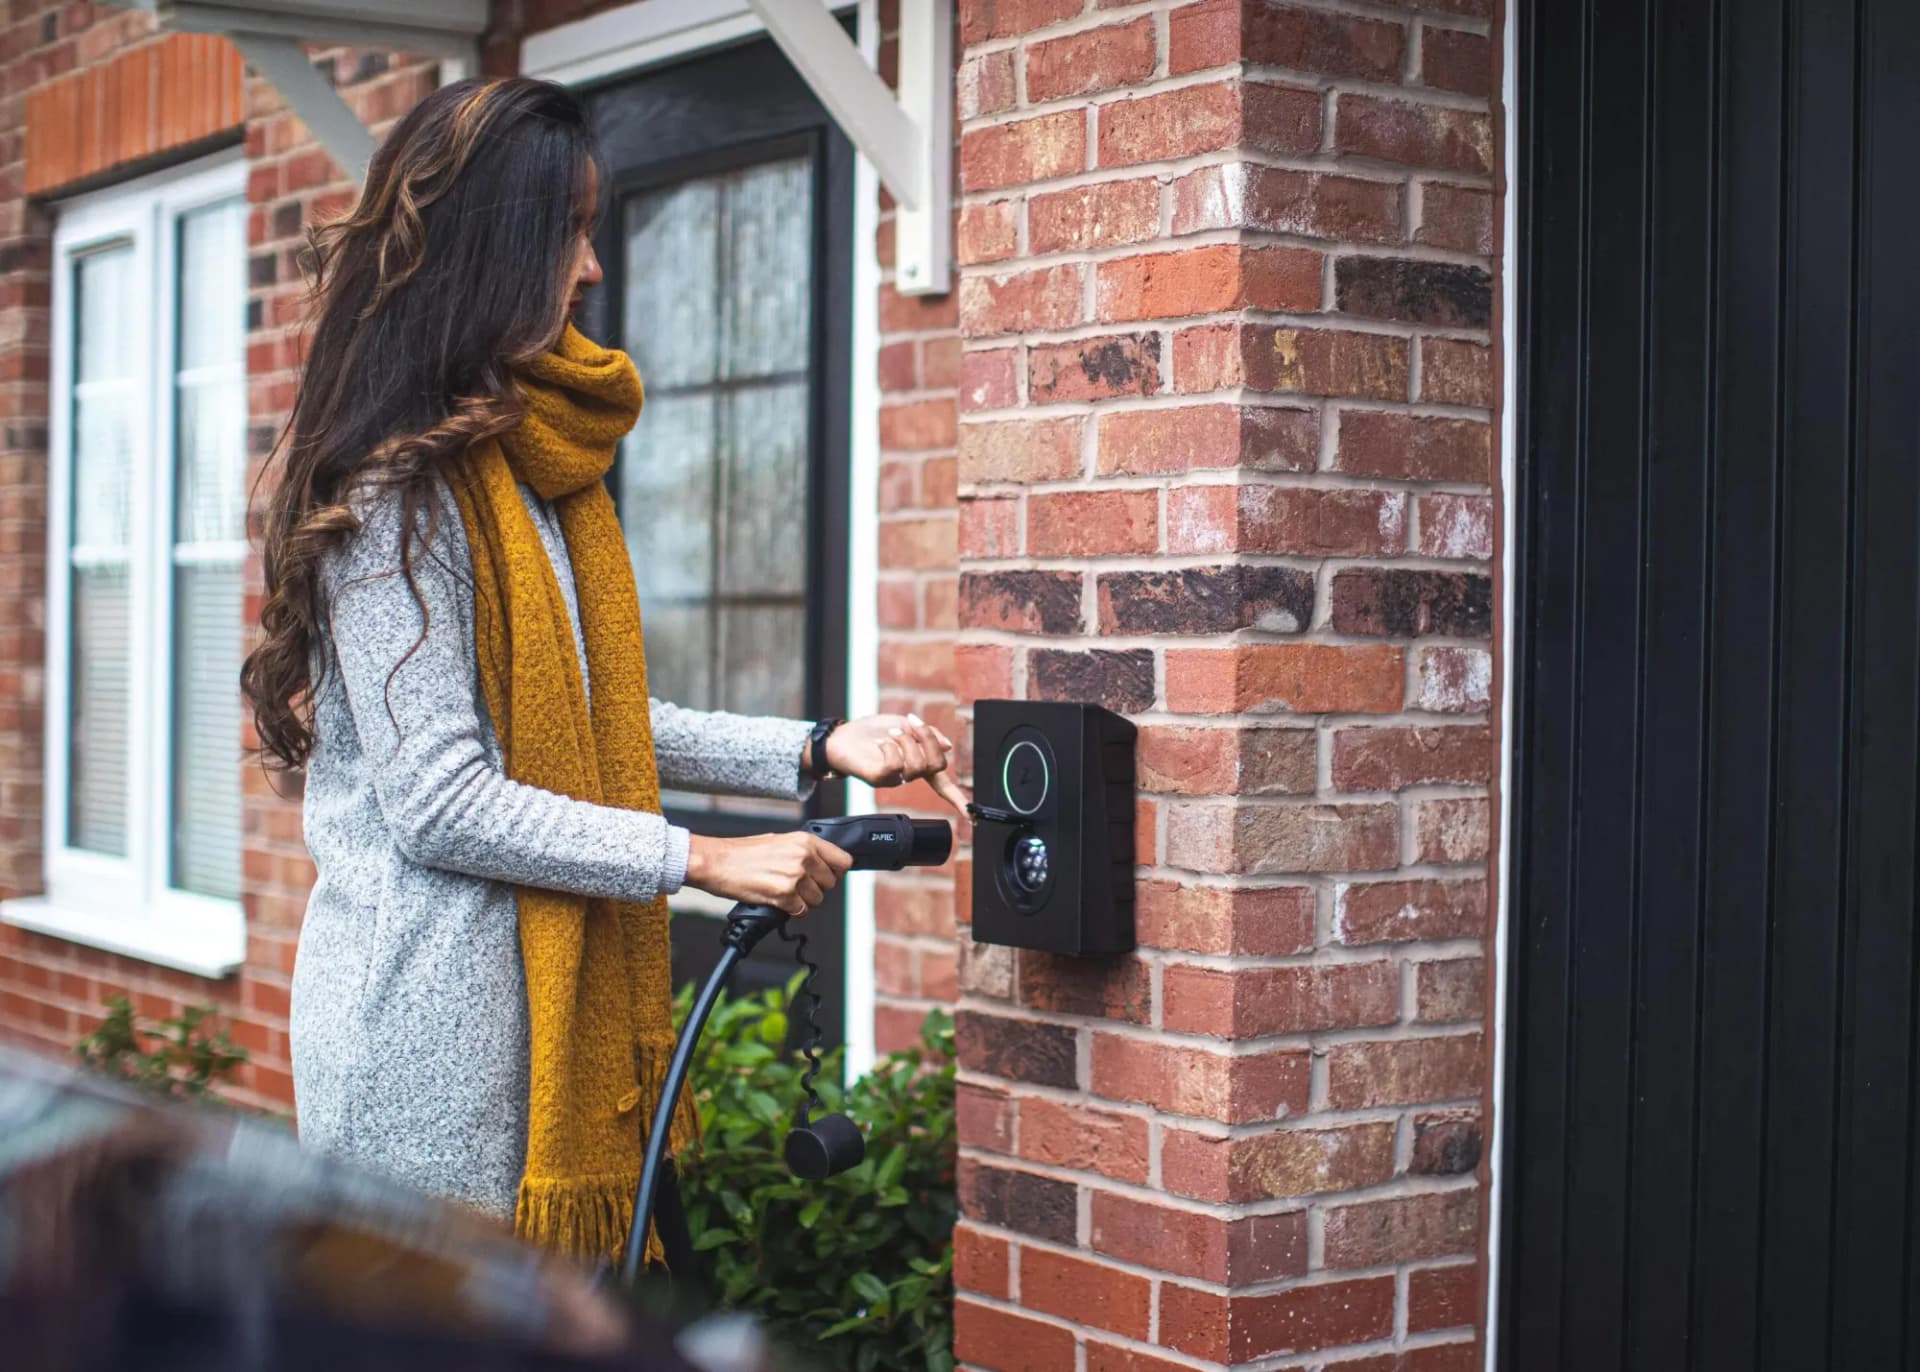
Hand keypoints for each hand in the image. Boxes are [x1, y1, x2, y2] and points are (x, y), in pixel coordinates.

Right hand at [684, 831, 852, 915]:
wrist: (717, 861)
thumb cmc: (743, 852)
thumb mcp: (780, 841)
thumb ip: (804, 851)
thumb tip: (823, 864)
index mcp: (805, 841)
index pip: (843, 860)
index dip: (835, 871)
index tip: (827, 874)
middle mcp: (803, 857)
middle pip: (831, 883)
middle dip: (816, 887)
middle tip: (797, 884)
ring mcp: (794, 877)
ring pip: (817, 900)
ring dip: (803, 900)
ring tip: (784, 890)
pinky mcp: (783, 896)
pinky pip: (801, 911)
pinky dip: (791, 910)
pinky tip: (777, 899)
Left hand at [819, 713, 969, 817]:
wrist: (841, 735)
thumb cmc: (872, 730)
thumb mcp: (906, 724)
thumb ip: (928, 735)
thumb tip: (947, 748)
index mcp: (918, 763)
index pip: (943, 785)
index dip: (958, 799)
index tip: (971, 814)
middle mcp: (908, 775)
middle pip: (936, 764)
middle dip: (927, 738)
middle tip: (911, 723)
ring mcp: (894, 779)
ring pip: (916, 765)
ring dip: (906, 740)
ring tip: (892, 732)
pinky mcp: (879, 779)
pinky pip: (895, 765)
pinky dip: (891, 746)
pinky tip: (881, 743)